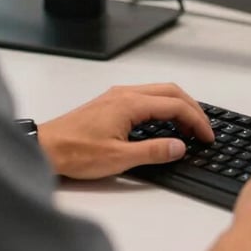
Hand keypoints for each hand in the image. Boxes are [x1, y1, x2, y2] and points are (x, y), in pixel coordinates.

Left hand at [36, 83, 213, 179]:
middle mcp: (126, 94)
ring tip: (189, 127)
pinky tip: (164, 123)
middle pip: (171, 91)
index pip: (175, 105)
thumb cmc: (74, 152)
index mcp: (131, 103)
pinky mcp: (110, 102)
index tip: (207, 136)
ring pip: (159, 91)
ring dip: (178, 106)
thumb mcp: (118, 158)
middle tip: (204, 129)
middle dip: (192, 109)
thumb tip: (180, 146)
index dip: (196, 121)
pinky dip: (163, 106)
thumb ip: (153, 151)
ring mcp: (117, 96)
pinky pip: (147, 96)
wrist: (43, 147)